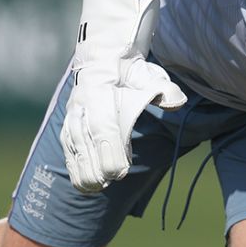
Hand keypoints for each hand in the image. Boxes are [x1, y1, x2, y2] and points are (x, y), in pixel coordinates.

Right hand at [60, 0, 186, 193]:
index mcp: (100, 94)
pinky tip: (86, 186)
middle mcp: (82, 107)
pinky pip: (69, 151)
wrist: (105, 58)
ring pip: (73, 149)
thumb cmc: (133, 72)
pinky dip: (76, 169)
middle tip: (112, 180)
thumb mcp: (151, 75)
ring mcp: (73, 117)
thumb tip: (177, 101)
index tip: (120, 172)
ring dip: (84, 171)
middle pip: (85, 144)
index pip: (104, 129)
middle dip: (97, 166)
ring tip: (97, 188)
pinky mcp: (69, 127)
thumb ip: (164, 89)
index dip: (110, 152)